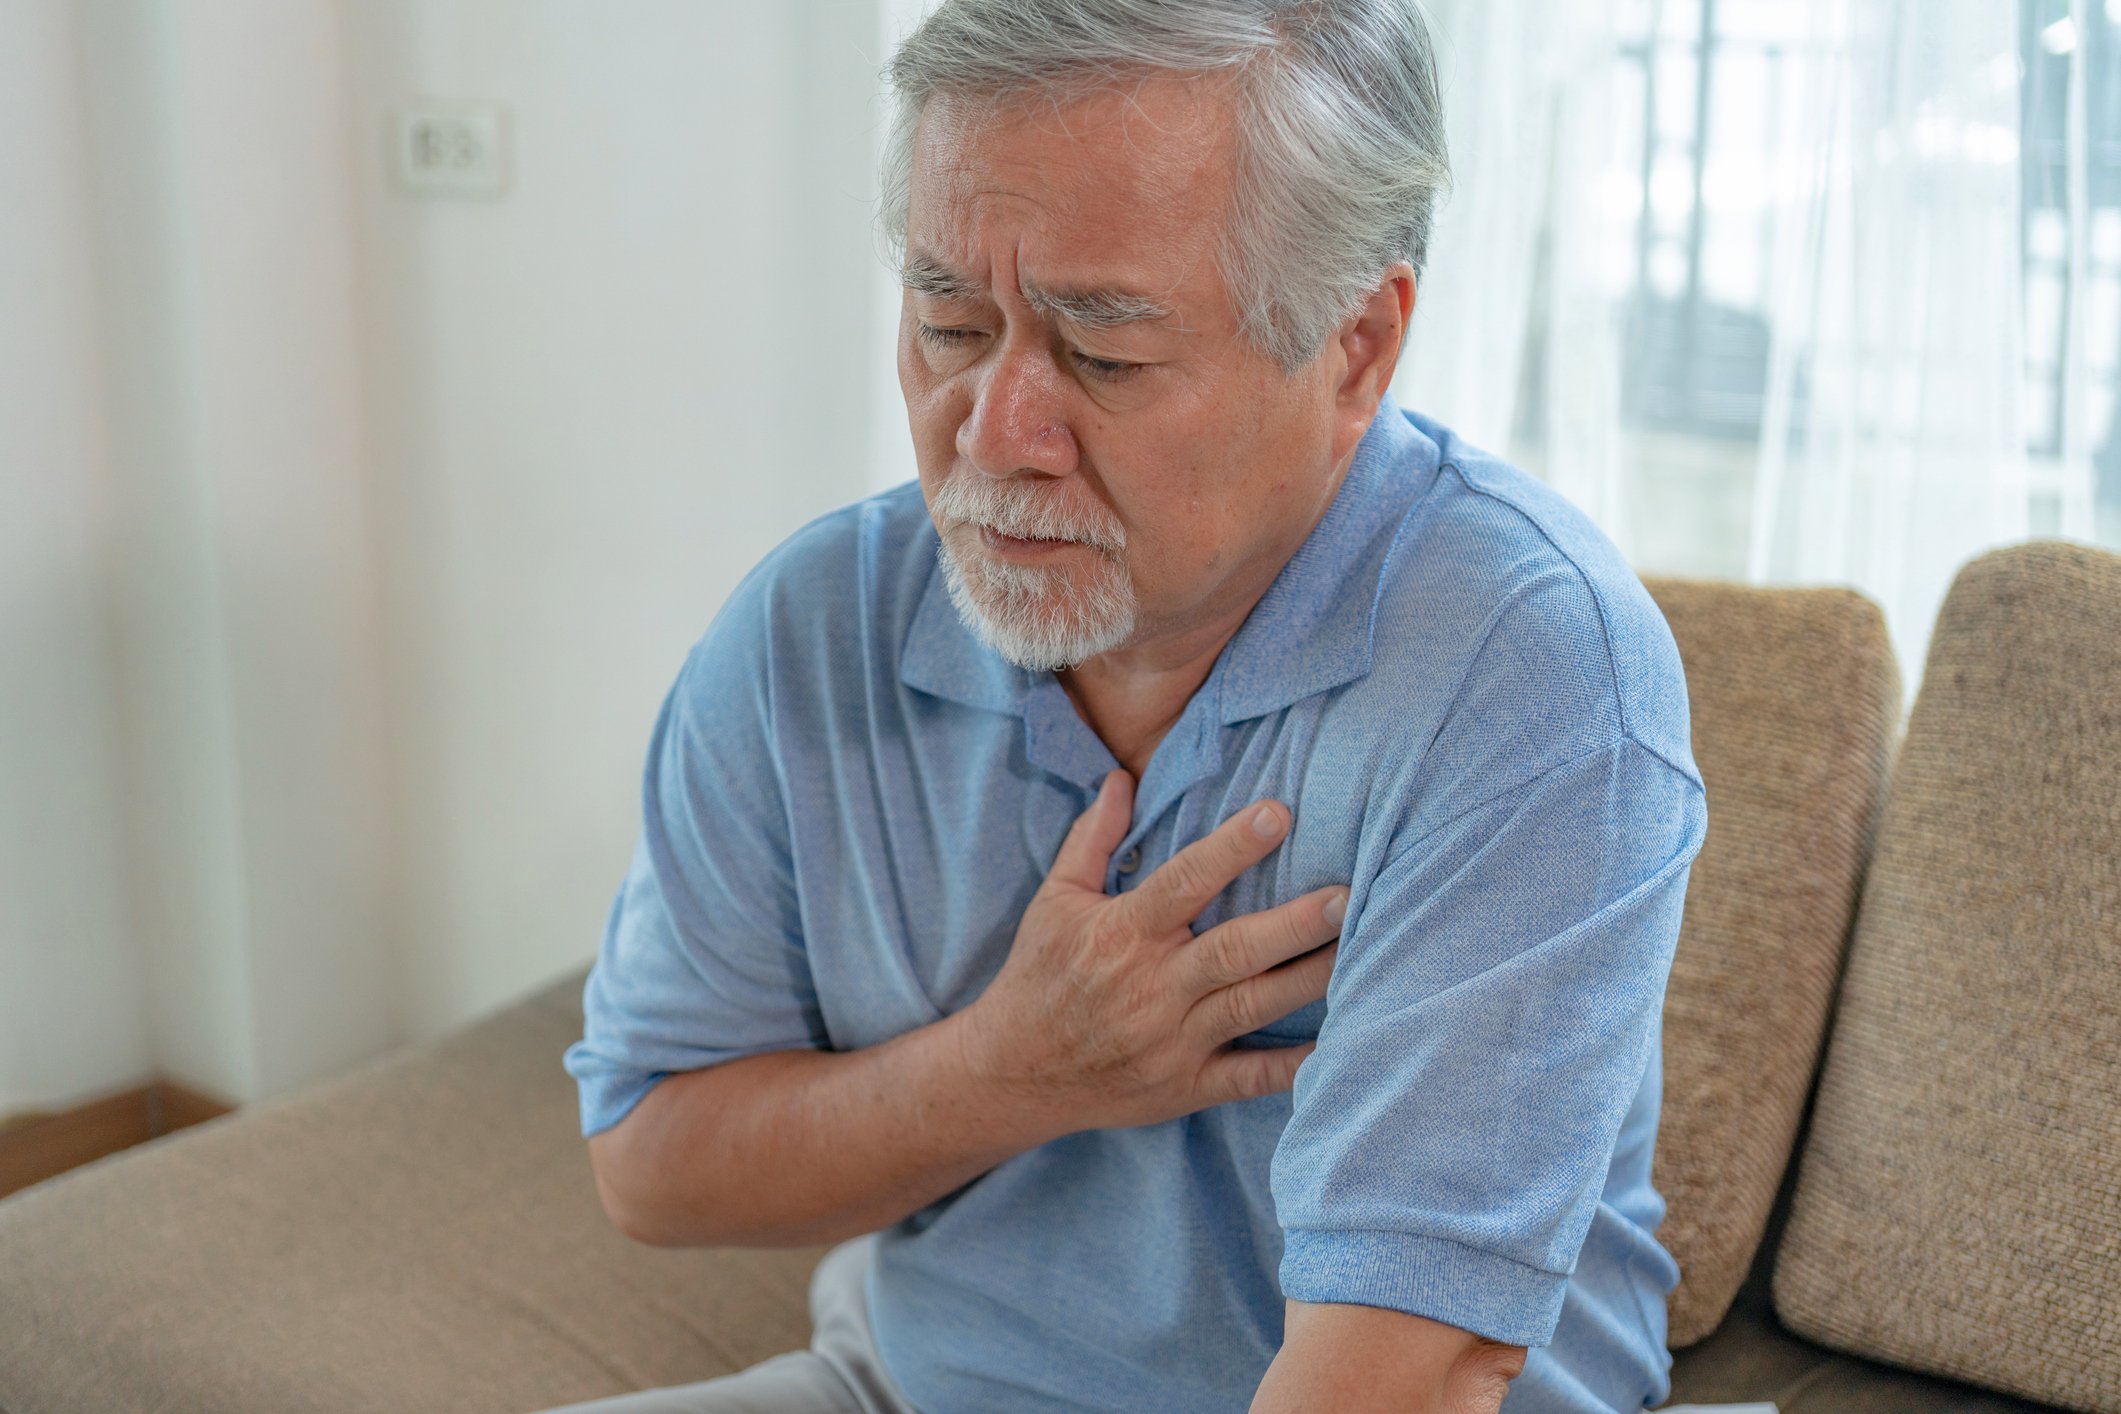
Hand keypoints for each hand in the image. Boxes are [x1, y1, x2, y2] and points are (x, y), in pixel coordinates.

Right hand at [960, 769, 1346, 1132]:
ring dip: (1307, 978)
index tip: (1278, 813)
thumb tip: (1122, 777)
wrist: (1013, 1073)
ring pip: (1251, 1006)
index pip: (1183, 884)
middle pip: (1233, 951)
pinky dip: (1294, 1066)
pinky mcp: (1185, 1087)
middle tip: (1346, 894)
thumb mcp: (1056, 900)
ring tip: (1359, 948)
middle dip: (1294, 924)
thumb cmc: (1040, 976)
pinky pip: (1249, 1078)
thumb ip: (1094, 838)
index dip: (1231, 849)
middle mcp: (1151, 987)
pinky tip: (1338, 1041)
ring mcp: (1171, 1041)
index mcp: (1122, 935)